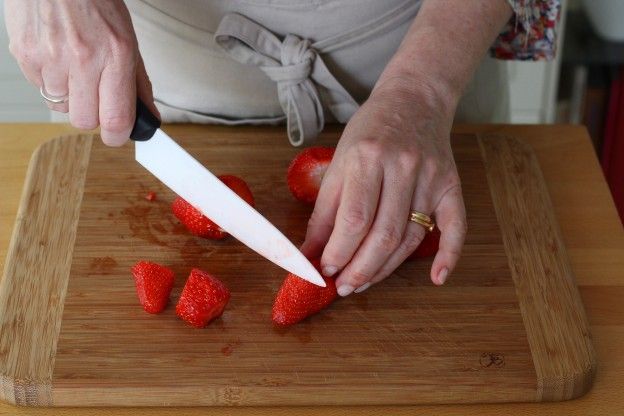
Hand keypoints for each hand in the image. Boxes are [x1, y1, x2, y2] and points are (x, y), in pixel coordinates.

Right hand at [5, 0, 157, 144]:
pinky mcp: (25, 55)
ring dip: (71, 95)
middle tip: (97, 94)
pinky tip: (57, 58)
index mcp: (115, 54)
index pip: (117, 120)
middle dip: (93, 115)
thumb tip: (149, 118)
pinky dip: (51, 81)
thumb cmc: (94, 1)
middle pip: (85, 122)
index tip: (119, 134)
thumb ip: (139, 83)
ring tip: (75, 66)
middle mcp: (82, 59)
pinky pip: (40, 88)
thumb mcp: (128, 38)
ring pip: (61, 107)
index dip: (118, 135)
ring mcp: (49, 58)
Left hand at [301, 78, 466, 295]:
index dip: (339, 252)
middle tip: (343, 287)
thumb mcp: (339, 162)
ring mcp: (431, 176)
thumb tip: (310, 253)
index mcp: (368, 157)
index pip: (354, 218)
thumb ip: (325, 210)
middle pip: (384, 234)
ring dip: (386, 268)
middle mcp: (403, 166)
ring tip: (363, 283)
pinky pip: (456, 226)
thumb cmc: (369, 131)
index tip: (325, 271)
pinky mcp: (451, 185)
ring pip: (412, 237)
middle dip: (360, 269)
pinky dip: (449, 256)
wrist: (414, 100)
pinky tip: (436, 279)